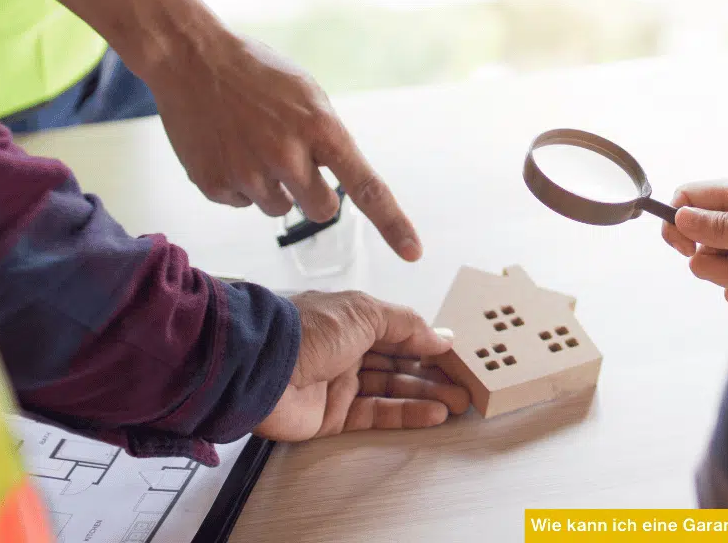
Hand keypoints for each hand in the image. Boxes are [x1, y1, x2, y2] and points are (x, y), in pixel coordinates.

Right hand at [147, 33, 421, 260]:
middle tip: (292, 163)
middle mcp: (287, 154)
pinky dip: (237, 182)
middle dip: (314, 196)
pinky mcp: (213, 184)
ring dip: (271, 186)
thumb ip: (327, 137)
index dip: (393, 224)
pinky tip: (225, 147)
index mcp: (319, 127)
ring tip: (249, 143)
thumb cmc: (255, 73)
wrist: (190, 58)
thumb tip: (338, 179)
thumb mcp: (306, 94)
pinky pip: (241, 203)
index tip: (413, 253)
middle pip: (322, 211)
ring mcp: (247, 172)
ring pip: (278, 209)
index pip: (367, 186)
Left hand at [253, 291, 470, 440]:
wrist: (261, 367)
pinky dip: (407, 413)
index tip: (456, 355)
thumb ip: (406, 324)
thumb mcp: (365, 312)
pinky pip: (378, 413)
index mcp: (352, 320)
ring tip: (458, 400)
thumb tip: (439, 335)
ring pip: (392, 389)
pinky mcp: (334, 415)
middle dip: (433, 372)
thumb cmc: (308, 330)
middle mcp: (347, 350)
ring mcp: (340, 383)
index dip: (428, 343)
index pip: (399, 332)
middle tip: (465, 383)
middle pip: (399, 362)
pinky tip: (434, 412)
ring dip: (427, 394)